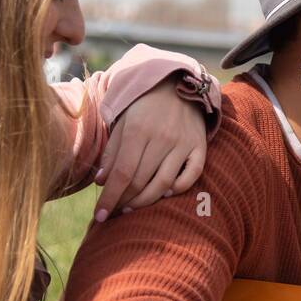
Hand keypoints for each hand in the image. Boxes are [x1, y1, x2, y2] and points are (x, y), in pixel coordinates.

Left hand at [92, 76, 206, 220]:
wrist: (178, 85)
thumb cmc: (144, 107)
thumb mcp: (123, 122)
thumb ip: (112, 151)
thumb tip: (102, 182)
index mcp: (138, 129)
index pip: (121, 173)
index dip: (110, 197)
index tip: (100, 215)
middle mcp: (162, 137)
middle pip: (140, 181)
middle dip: (124, 202)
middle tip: (115, 212)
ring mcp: (183, 143)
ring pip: (163, 183)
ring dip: (146, 201)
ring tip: (132, 208)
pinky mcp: (199, 146)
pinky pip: (191, 175)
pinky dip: (178, 189)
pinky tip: (164, 194)